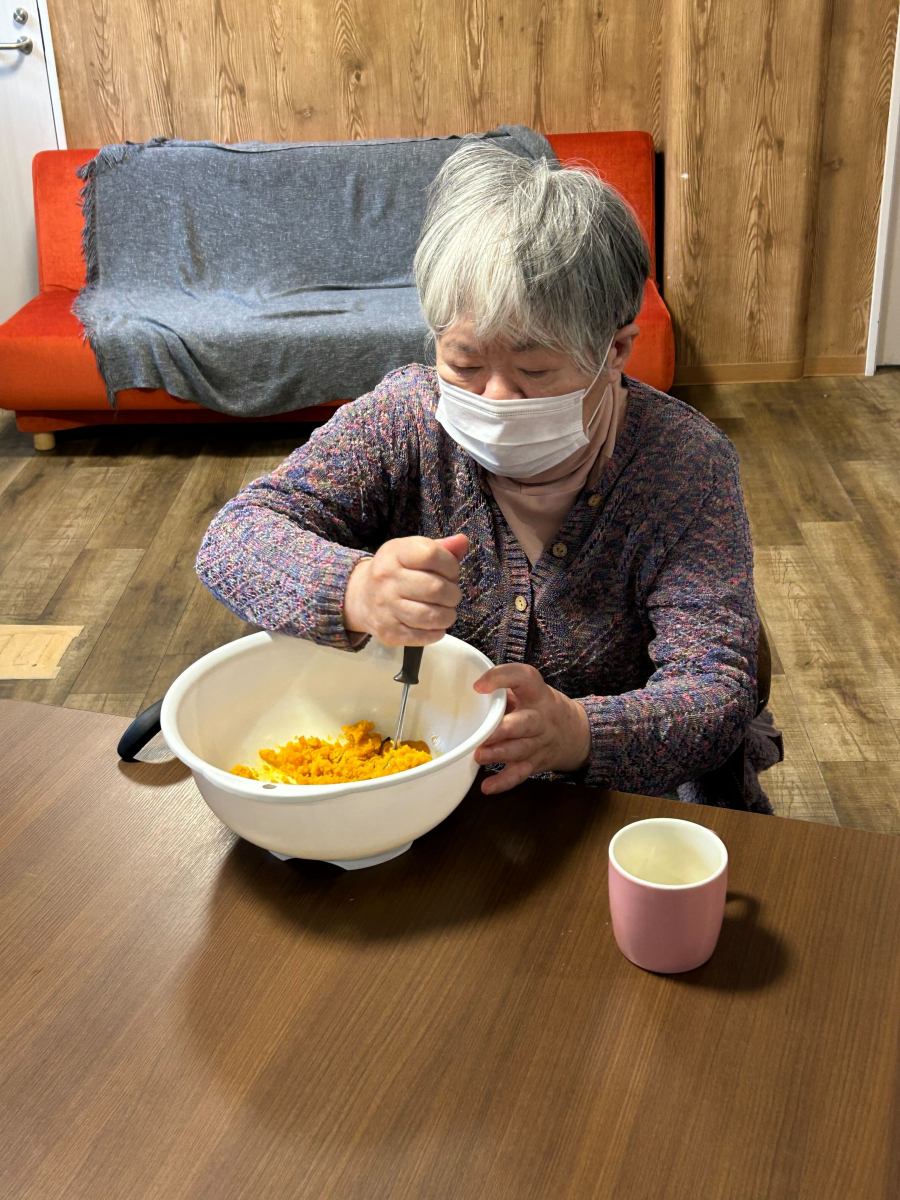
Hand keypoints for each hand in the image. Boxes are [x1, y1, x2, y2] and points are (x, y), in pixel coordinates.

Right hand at [343, 533, 468, 645]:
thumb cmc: (395, 572)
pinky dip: (436, 632)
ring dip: (447, 615)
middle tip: (451, 596)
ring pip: (431, 616)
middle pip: (435, 588)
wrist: (360, 597)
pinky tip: (434, 624)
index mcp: (394, 553)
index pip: (431, 554)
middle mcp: (386, 578)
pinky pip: (424, 636)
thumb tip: (462, 542)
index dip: (451, 565)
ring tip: (446, 611)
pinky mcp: (388, 632)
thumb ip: (441, 548)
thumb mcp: (412, 553)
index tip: (451, 573)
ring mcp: (385, 607)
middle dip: (453, 594)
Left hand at [472, 664, 591, 792]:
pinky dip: (504, 782)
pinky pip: (520, 774)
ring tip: (479, 756)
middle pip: (524, 723)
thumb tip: (470, 691)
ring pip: (519, 750)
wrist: (577, 734)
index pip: (524, 678)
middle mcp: (541, 718)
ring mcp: (539, 743)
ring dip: (499, 754)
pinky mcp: (535, 762)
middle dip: (502, 730)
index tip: (479, 686)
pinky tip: (487, 787)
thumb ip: (505, 690)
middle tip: (482, 734)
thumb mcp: (530, 691)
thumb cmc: (541, 707)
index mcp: (537, 693)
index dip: (501, 678)